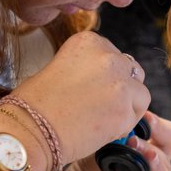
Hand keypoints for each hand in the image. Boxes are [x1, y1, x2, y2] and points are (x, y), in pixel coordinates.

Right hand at [11, 31, 149, 164]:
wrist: (30, 128)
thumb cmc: (34, 104)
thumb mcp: (59, 68)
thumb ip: (85, 68)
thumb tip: (100, 82)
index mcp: (88, 41)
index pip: (113, 54)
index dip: (107, 75)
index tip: (96, 89)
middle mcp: (108, 55)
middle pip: (131, 70)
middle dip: (121, 87)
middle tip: (102, 105)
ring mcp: (120, 81)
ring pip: (140, 92)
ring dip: (127, 105)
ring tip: (102, 119)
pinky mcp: (125, 108)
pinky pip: (137, 115)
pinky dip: (126, 123)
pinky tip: (104, 129)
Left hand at [43, 111, 170, 170]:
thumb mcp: (94, 158)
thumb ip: (112, 142)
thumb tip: (125, 119)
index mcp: (143, 159)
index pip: (166, 138)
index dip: (159, 127)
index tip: (145, 117)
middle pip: (170, 156)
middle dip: (156, 143)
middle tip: (137, 139)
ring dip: (156, 166)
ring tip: (146, 156)